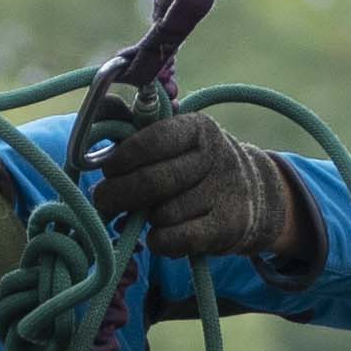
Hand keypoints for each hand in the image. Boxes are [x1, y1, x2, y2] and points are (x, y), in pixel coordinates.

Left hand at [87, 108, 317, 270]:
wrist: (253, 194)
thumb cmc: (194, 164)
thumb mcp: (172, 137)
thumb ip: (133, 125)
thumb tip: (98, 109)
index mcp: (197, 127)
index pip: (152, 139)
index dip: (121, 157)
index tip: (106, 169)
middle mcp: (216, 155)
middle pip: (151, 181)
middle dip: (117, 194)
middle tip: (104, 201)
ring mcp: (225, 192)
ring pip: (161, 214)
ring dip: (145, 219)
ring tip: (148, 214)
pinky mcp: (229, 225)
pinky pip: (176, 238)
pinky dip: (160, 241)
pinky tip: (159, 236)